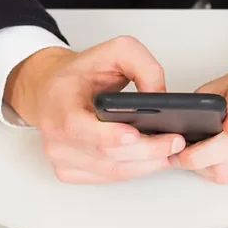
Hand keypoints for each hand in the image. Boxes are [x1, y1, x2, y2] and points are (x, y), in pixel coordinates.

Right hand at [5, 36, 184, 183]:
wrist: (51, 89)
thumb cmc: (82, 73)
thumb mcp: (114, 51)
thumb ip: (142, 65)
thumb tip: (159, 95)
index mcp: (58, 102)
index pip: (78, 127)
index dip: (108, 135)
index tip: (135, 134)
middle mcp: (54, 134)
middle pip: (105, 154)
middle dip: (145, 150)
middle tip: (175, 142)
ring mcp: (59, 156)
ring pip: (111, 171)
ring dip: (145, 164)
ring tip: (171, 151)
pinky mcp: (68, 171)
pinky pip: (108, 177)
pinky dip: (134, 170)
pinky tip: (152, 159)